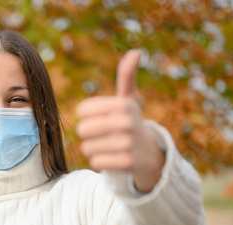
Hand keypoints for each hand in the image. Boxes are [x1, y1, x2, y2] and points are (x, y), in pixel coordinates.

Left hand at [76, 49, 164, 192]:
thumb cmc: (131, 123)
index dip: (86, 116)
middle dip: (87, 135)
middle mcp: (127, 122)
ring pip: (87, 148)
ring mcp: (128, 143)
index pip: (82, 110)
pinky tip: (112, 159)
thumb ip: (127, 77)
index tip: (99, 118)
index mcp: (123, 104)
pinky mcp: (127, 163)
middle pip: (82, 130)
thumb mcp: (129, 100)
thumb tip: (135, 52)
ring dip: (93, 150)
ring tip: (108, 147)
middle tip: (101, 135)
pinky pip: (95, 163)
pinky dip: (100, 163)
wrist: (151, 156)